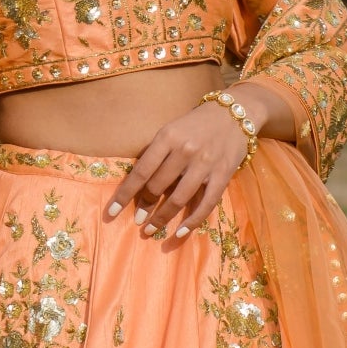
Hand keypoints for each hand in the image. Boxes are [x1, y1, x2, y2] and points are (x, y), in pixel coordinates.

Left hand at [102, 94, 269, 238]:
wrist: (235, 113)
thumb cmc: (195, 124)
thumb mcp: (171, 130)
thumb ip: (156, 153)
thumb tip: (137, 185)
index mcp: (168, 136)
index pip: (141, 171)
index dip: (124, 194)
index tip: (111, 212)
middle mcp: (185, 150)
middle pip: (158, 186)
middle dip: (144, 206)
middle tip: (138, 219)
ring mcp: (205, 164)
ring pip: (178, 199)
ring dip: (162, 218)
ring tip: (150, 229)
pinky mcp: (223, 175)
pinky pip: (206, 204)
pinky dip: (192, 221)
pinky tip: (179, 233)